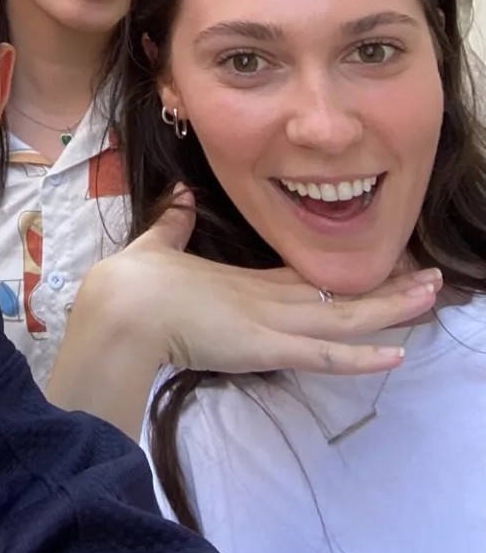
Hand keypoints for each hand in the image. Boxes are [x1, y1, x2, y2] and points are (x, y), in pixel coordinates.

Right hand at [97, 189, 440, 377]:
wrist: (122, 309)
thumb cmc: (133, 282)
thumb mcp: (157, 245)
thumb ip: (173, 224)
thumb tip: (180, 195)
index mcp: (242, 279)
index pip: (305, 275)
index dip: (343, 274)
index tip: (375, 267)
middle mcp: (265, 296)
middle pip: (336, 292)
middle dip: (385, 287)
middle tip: (429, 276)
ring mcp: (268, 321)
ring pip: (343, 318)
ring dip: (390, 310)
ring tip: (430, 298)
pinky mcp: (265, 347)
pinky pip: (323, 355)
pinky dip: (362, 357)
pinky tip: (397, 354)